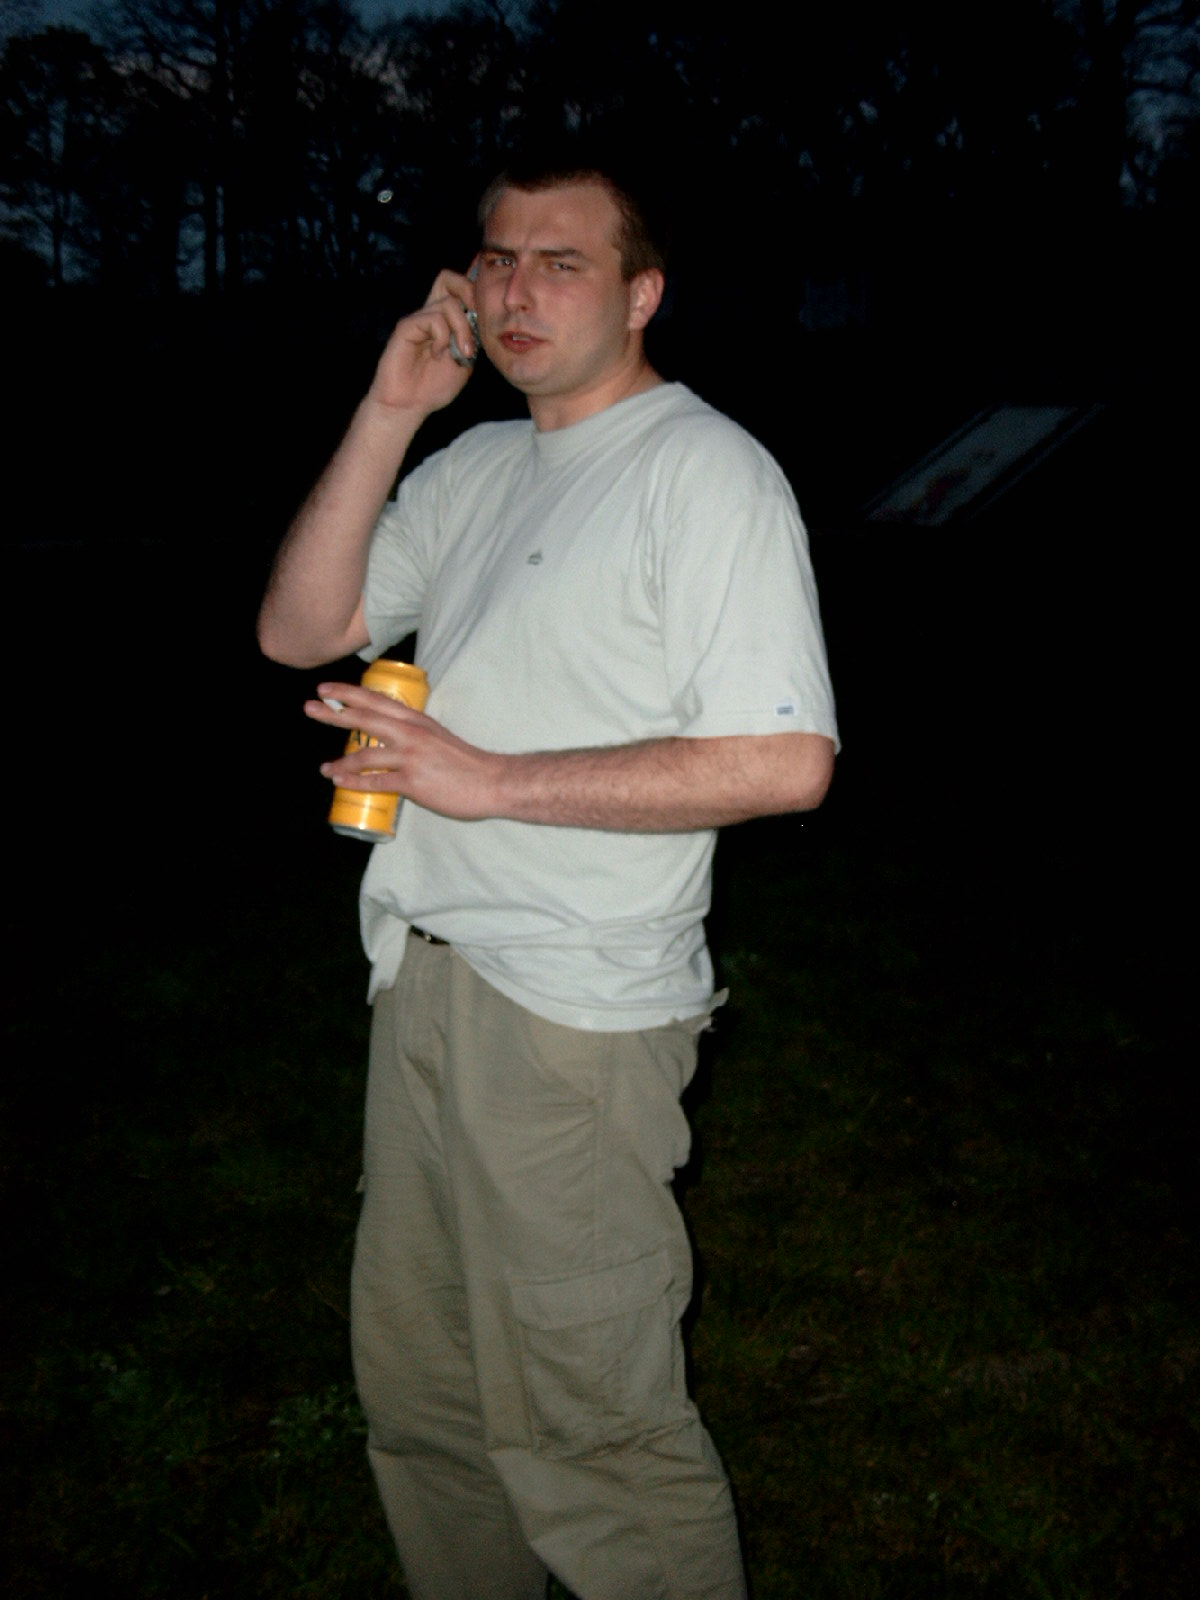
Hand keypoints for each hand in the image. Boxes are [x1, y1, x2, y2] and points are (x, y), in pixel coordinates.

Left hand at [306, 680, 501, 820]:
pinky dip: (355, 782)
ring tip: (324, 768)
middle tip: (310, 708)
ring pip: (365, 755)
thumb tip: (391, 740)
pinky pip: (376, 782)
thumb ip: (414, 735)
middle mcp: (410, 733)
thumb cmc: (466, 762)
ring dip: (340, 762)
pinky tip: (340, 783)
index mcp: (416, 720)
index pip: (376, 700)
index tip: (326, 689)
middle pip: (365, 718)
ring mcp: (410, 757)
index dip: (349, 692)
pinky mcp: (412, 782)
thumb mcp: (437, 736)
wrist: (491, 781)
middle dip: (334, 713)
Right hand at [367, 266, 480, 417]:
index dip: (475, 296)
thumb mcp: (464, 363)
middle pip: (448, 278)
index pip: (459, 290)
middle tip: (477, 318)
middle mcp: (430, 315)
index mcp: (445, 321)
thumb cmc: (432, 387)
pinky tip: (439, 354)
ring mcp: (418, 319)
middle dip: (469, 292)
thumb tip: (483, 321)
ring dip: (462, 329)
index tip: (487, 320)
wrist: (407, 406)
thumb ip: (473, 341)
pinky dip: (443, 337)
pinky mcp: (406, 327)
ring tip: (461, 353)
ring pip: (448, 303)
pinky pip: (433, 319)